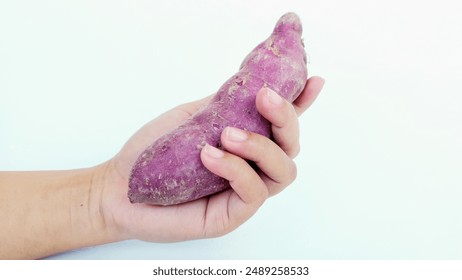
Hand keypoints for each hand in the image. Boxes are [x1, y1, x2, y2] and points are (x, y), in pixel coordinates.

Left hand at [97, 76, 324, 241]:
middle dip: (286, 119)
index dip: (302, 104)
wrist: (121, 186)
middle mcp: (251, 167)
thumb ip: (224, 104)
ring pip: (283, 171)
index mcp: (244, 143)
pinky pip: (253, 192)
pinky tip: (210, 155)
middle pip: (291, 147)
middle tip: (265, 97)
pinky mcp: (232, 214)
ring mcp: (244, 192)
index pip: (280, 124)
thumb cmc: (154, 153)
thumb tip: (251, 81)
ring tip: (228, 133)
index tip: (314, 82)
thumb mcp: (192, 117)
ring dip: (261, 146)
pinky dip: (236, 169)